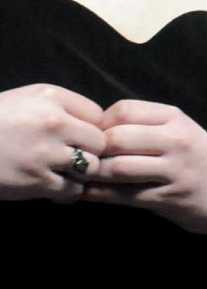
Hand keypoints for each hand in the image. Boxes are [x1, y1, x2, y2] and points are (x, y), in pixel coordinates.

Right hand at [0, 83, 105, 202]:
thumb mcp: (24, 100)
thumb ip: (60, 108)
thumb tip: (97, 125)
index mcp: (50, 97)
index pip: (98, 114)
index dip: (92, 128)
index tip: (79, 137)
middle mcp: (52, 122)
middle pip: (100, 142)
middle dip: (90, 152)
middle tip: (73, 158)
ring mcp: (45, 153)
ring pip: (90, 167)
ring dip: (80, 173)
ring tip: (62, 171)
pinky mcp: (36, 180)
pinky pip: (72, 189)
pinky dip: (66, 191)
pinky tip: (53, 186)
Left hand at [82, 99, 206, 233]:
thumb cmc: (204, 163)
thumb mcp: (183, 134)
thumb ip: (146, 128)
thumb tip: (91, 130)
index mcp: (177, 119)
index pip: (123, 109)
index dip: (99, 123)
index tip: (95, 138)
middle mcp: (178, 140)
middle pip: (116, 137)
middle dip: (93, 151)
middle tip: (82, 161)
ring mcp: (176, 170)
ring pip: (117, 167)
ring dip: (93, 175)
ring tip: (82, 178)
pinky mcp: (171, 198)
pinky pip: (124, 195)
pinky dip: (98, 195)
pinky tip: (86, 194)